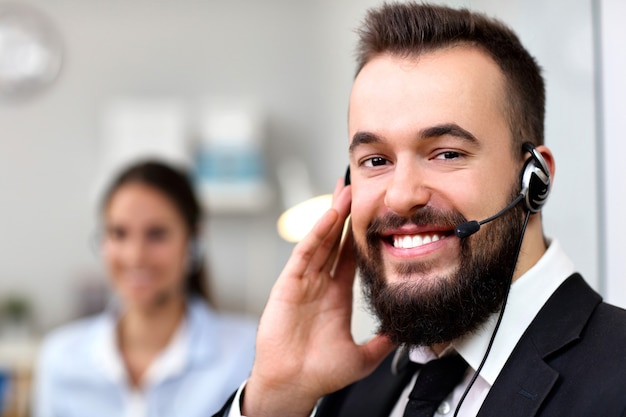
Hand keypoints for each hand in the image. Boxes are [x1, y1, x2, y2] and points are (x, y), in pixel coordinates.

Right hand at [242, 178, 395, 416]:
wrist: (294, 385)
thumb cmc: (320, 373)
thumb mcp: (362, 356)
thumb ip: (382, 342)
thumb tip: (402, 331)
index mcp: (337, 296)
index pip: (350, 257)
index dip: (360, 235)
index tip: (371, 215)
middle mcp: (320, 284)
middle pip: (335, 241)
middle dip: (345, 216)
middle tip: (355, 189)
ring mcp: (304, 282)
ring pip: (321, 241)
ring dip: (333, 216)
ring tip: (345, 192)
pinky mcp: (289, 284)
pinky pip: (305, 254)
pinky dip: (317, 234)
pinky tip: (328, 217)